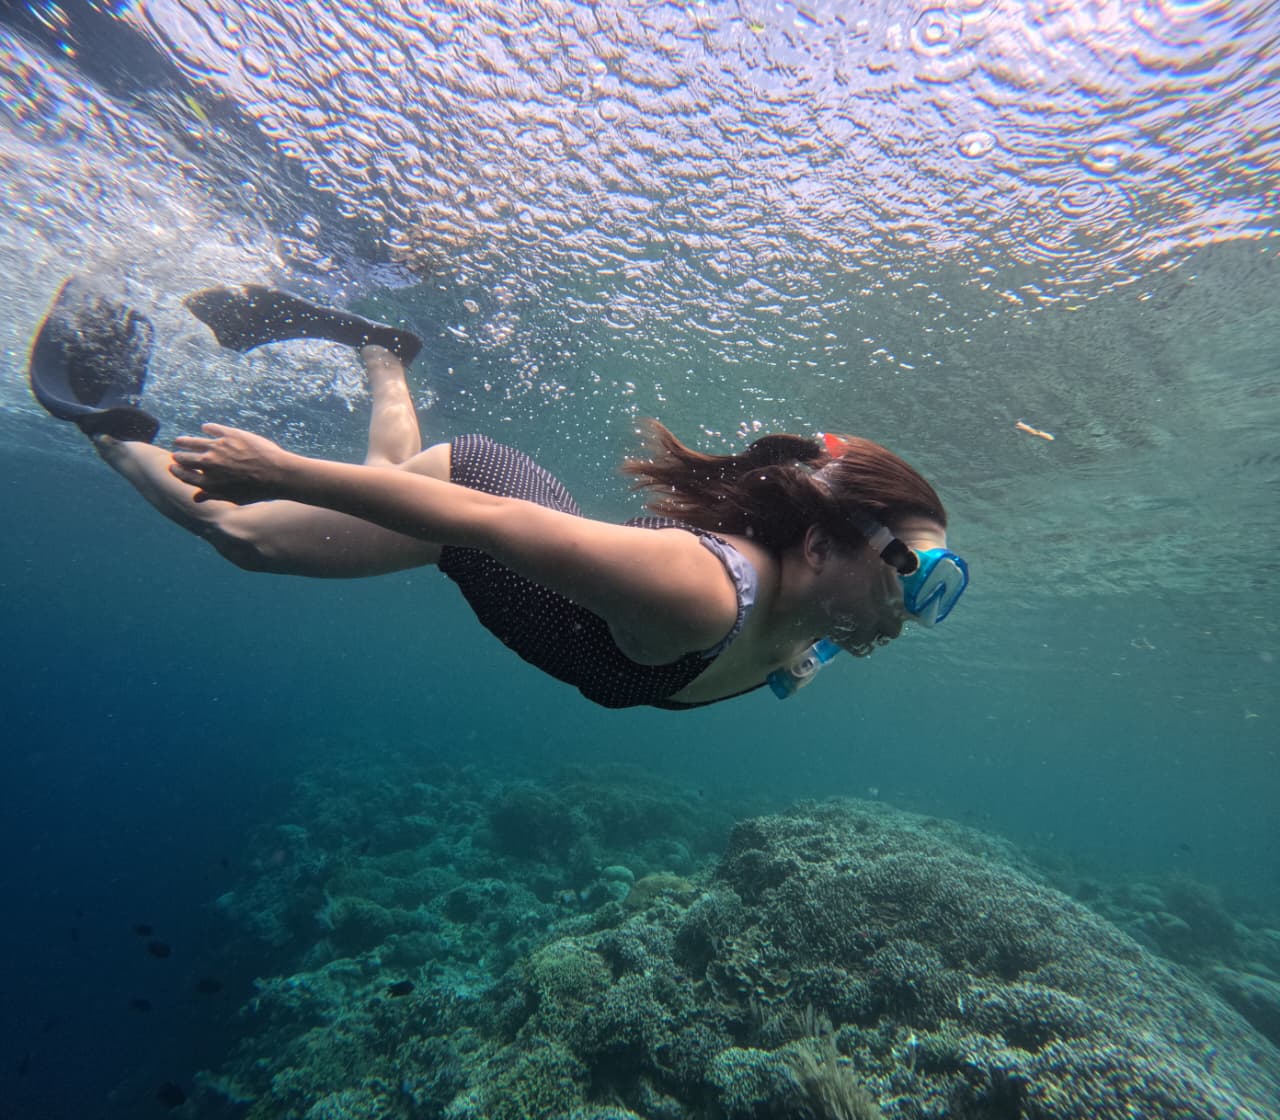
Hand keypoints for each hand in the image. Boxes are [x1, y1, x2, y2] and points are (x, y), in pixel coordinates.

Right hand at [169, 423, 294, 503]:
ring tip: (179, 441)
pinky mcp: (229, 434)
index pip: (184, 475)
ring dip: (184, 441)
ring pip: (193, 442)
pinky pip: (212, 428)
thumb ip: (213, 495)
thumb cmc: (257, 490)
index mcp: (208, 482)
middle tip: (176, 454)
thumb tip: (196, 498)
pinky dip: (208, 428)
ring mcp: (217, 447)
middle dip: (179, 457)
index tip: (173, 467)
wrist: (277, 475)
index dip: (176, 471)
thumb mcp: (233, 497)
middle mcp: (208, 464)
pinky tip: (206, 428)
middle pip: (185, 458)